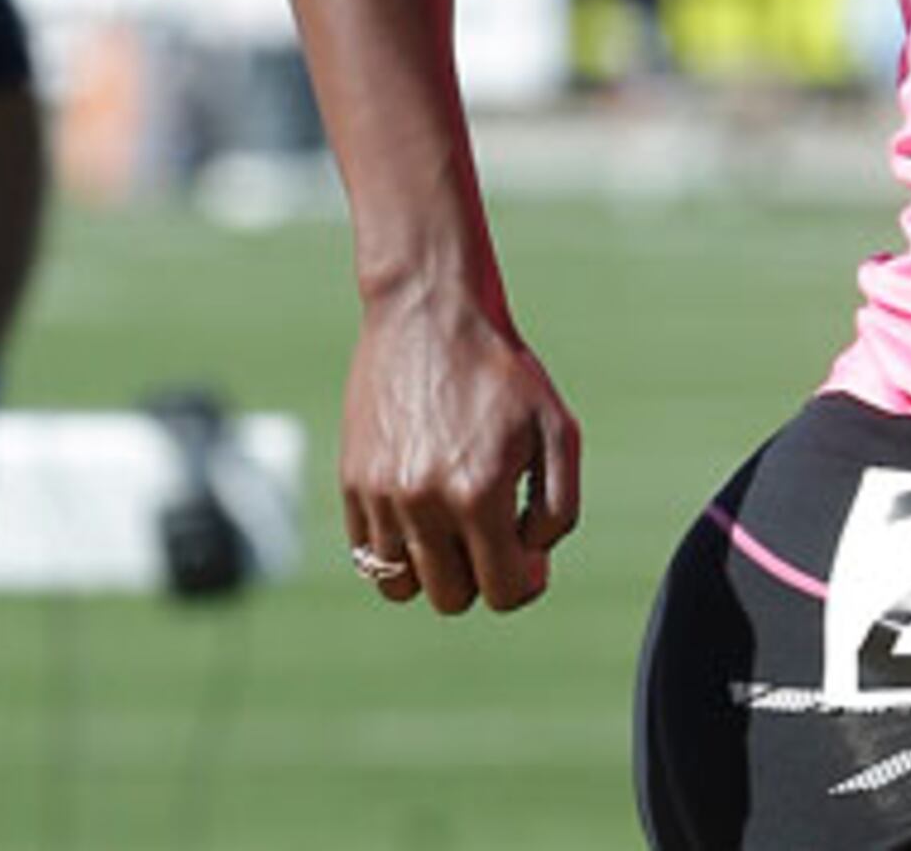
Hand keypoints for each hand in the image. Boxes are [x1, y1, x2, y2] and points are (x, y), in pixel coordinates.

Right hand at [342, 281, 583, 615]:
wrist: (430, 313)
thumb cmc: (502, 372)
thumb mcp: (558, 431)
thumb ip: (558, 507)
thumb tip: (531, 562)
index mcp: (479, 493)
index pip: (502, 592)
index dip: (524, 583)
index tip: (528, 555)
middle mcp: (424, 502)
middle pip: (452, 598)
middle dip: (480, 577)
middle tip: (493, 534)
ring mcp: (381, 495)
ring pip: (402, 586)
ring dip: (434, 568)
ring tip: (454, 525)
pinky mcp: (352, 482)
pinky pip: (367, 554)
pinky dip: (396, 548)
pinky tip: (423, 510)